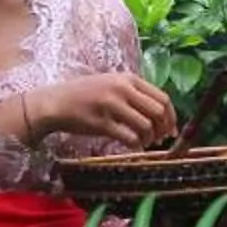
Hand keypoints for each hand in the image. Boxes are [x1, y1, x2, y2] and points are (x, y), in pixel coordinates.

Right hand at [30, 71, 176, 149]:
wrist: (55, 102)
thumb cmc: (84, 95)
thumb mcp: (111, 84)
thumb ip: (134, 94)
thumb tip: (160, 115)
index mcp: (128, 79)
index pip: (162, 98)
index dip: (171, 117)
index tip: (170, 130)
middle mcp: (122, 89)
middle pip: (158, 111)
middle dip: (163, 129)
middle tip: (159, 139)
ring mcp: (111, 105)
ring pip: (145, 126)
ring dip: (149, 139)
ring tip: (143, 143)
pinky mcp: (101, 123)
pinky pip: (128, 137)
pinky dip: (136, 145)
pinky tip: (133, 147)